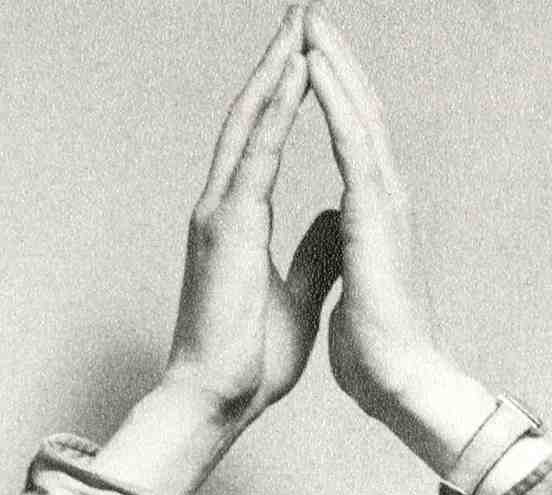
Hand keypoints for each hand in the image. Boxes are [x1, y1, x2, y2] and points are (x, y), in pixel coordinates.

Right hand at [162, 8, 341, 434]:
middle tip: (302, 10)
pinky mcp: (227, 228)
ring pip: (250, 122)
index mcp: (239, 220)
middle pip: (252, 115)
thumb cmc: (248, 362)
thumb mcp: (296, 297)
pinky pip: (255, 156)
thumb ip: (312, 253)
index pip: (264, 140)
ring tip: (300, 23)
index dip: (285, 93)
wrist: (217, 400)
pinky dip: (276, 113)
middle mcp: (223, 205)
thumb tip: (334, 218)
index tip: (308, 52)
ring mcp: (220, 213)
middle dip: (278, 60)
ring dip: (276, 69)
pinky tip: (294, 76)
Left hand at [301, 7, 450, 431]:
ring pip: (358, 114)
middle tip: (310, 16)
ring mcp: (385, 203)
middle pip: (360, 112)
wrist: (401, 385)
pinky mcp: (376, 215)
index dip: (333, 97)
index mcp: (374, 218)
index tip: (309, 60)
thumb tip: (342, 247)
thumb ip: (345, 261)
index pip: (353, 141)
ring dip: (333, 64)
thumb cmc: (379, 357)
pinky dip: (332, 100)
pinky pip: (350, 142)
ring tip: (308, 22)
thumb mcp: (351, 295)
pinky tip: (310, 65)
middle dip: (334, 62)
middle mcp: (385, 200)